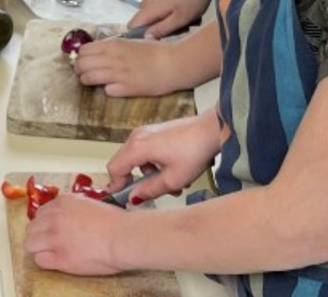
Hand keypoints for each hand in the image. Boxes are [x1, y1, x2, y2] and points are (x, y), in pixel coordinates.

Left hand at [25, 194, 128, 274]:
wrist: (124, 236)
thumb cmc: (117, 223)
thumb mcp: (91, 204)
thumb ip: (76, 208)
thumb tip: (72, 216)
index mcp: (63, 203)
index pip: (40, 213)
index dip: (44, 224)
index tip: (49, 230)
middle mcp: (55, 217)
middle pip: (31, 228)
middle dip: (38, 236)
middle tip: (48, 244)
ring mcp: (55, 237)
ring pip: (30, 244)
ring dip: (38, 249)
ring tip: (50, 253)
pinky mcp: (60, 257)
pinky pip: (39, 260)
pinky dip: (45, 262)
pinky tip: (55, 262)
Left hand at [73, 38, 178, 96]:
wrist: (174, 63)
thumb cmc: (155, 51)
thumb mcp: (131, 43)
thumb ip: (114, 47)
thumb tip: (98, 53)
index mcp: (113, 45)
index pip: (84, 51)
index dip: (81, 57)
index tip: (84, 61)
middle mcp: (112, 58)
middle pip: (81, 65)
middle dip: (80, 70)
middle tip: (84, 73)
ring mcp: (118, 74)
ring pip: (88, 78)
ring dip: (88, 81)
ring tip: (93, 82)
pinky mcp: (127, 88)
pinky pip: (107, 91)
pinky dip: (107, 90)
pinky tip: (114, 88)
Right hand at [105, 110, 220, 201]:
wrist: (213, 130)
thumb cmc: (195, 151)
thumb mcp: (173, 179)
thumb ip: (150, 190)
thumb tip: (134, 197)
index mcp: (137, 147)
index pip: (115, 169)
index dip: (117, 185)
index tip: (124, 197)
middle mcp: (137, 136)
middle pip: (124, 163)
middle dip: (137, 181)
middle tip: (152, 192)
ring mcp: (146, 131)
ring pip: (136, 158)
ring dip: (150, 173)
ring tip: (172, 182)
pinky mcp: (155, 131)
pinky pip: (145, 151)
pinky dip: (155, 163)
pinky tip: (173, 169)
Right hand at [127, 0, 218, 37]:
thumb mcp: (180, 19)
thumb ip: (161, 29)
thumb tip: (146, 38)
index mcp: (148, 8)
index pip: (132, 27)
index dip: (142, 35)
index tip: (159, 37)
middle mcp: (144, 0)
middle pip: (143, 23)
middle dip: (158, 29)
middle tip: (178, 27)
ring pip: (151, 16)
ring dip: (164, 21)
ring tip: (181, 18)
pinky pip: (155, 8)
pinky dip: (166, 13)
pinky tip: (179, 10)